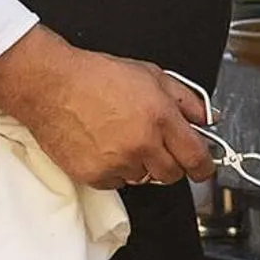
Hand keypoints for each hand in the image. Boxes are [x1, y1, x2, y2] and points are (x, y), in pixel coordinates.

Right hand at [0, 26, 215, 188]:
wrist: (52, 86)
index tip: (204, 167)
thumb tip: (207, 117)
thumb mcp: (153, 75)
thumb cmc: (97, 77)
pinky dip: (116, 171)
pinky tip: (106, 146)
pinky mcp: (95, 176)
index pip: (196, 158)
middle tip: (158, 145)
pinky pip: (118, 183)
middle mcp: (142, 144)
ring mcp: (118, 163)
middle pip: (172, 175)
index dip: (204, 166)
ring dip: (142, 165)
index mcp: (160, 117)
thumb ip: (187, 100)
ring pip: (145, 179)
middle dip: (171, 163)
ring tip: (124, 138)